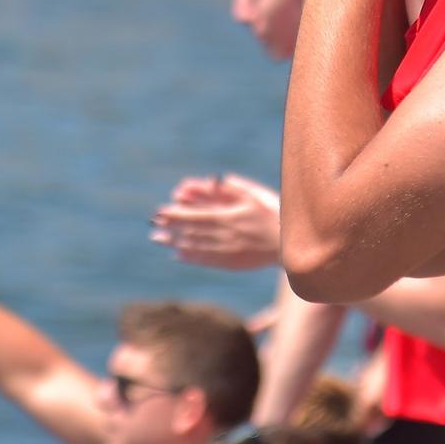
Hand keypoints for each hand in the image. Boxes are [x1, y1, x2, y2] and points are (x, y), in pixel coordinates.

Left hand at [151, 174, 283, 270]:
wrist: (291, 242)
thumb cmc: (274, 212)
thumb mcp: (254, 195)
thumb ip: (232, 188)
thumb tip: (212, 180)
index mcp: (229, 216)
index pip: (195, 215)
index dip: (176, 214)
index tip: (160, 212)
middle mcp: (225, 234)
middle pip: (192, 231)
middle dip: (170, 228)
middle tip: (153, 226)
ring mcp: (227, 250)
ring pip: (196, 246)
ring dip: (175, 242)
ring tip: (159, 239)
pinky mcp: (232, 262)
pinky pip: (207, 260)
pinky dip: (191, 257)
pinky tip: (178, 255)